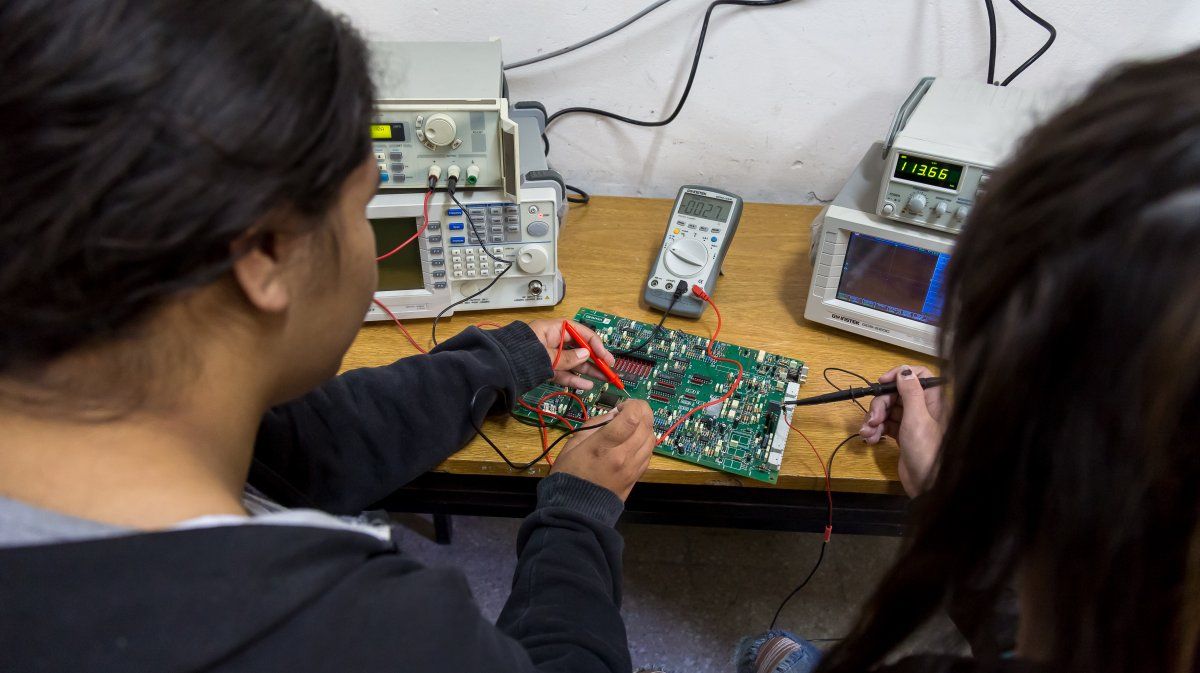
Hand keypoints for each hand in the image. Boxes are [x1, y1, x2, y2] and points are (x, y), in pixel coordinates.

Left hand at [527, 318, 616, 389]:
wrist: (497, 367)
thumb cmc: (520, 354)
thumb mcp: (547, 355)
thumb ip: (567, 357)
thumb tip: (586, 355)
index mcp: (554, 329)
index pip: (581, 332)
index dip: (596, 344)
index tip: (606, 358)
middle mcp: (553, 340)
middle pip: (579, 348)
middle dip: (596, 360)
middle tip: (610, 370)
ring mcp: (549, 356)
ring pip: (574, 363)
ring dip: (589, 371)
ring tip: (604, 379)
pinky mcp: (545, 369)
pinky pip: (563, 373)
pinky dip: (574, 379)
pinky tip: (587, 385)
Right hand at [551, 399, 654, 500]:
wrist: (576, 509)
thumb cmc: (570, 475)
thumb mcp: (573, 443)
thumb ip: (594, 425)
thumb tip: (614, 414)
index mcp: (604, 447)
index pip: (632, 418)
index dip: (633, 405)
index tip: (623, 406)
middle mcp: (623, 457)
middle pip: (647, 425)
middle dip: (642, 411)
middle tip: (629, 411)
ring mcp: (633, 468)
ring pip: (652, 438)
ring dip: (645, 426)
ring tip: (631, 426)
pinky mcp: (637, 476)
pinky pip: (650, 453)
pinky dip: (645, 441)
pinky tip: (634, 441)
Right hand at [859, 365, 944, 497]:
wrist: (927, 484)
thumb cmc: (927, 450)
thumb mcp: (917, 419)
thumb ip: (910, 393)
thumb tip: (904, 371)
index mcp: (932, 400)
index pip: (917, 376)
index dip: (899, 375)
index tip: (882, 383)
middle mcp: (922, 408)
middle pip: (896, 394)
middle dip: (880, 404)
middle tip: (873, 419)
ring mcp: (911, 421)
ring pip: (888, 409)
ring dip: (874, 419)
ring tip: (868, 434)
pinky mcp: (902, 435)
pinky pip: (885, 425)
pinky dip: (876, 430)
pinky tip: (872, 439)